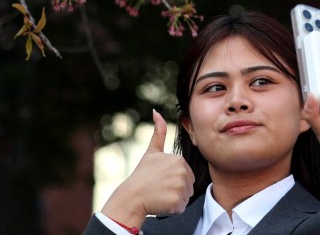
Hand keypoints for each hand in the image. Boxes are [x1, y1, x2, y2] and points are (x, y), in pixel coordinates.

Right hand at [100, 111, 194, 227]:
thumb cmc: (141, 176)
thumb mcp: (152, 152)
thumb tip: (156, 111)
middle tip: (160, 188)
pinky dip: (173, 208)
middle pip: (188, 185)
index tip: (160, 179)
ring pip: (185, 196)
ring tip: (160, 194)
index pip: (186, 175)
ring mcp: (180, 186)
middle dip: (176, 189)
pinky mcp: (177, 201)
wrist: (131, 196)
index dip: (173, 179)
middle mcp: (182, 172)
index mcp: (179, 160)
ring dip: (175, 199)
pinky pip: (181, 207)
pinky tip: (161, 203)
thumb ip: (158, 132)